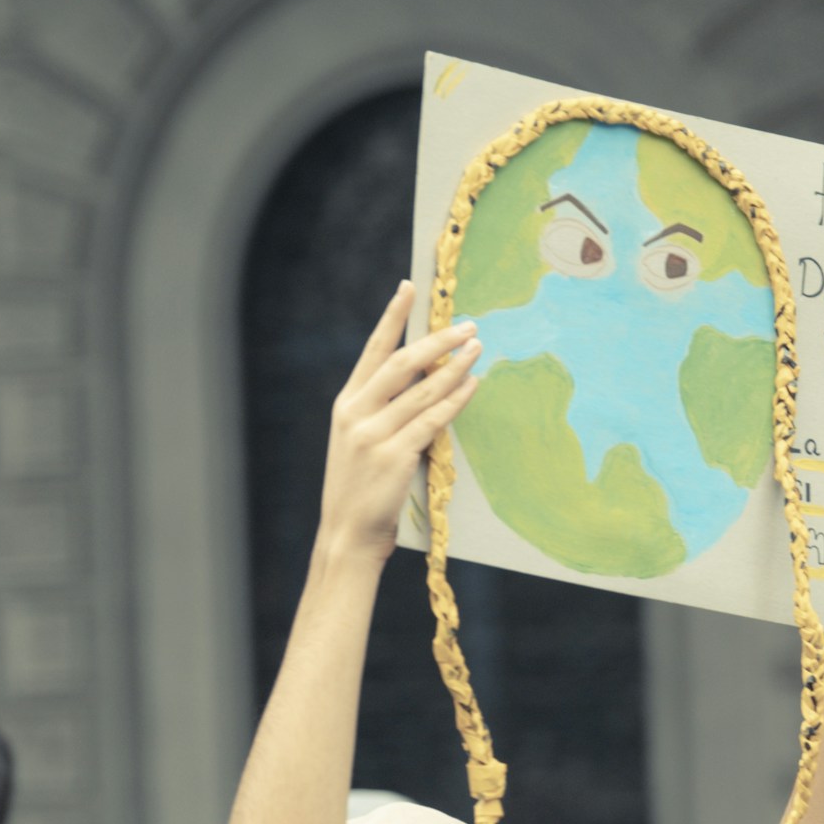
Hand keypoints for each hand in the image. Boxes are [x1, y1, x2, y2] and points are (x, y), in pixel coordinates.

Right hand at [316, 281, 480, 565]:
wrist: (346, 535)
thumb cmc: (360, 490)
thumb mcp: (359, 441)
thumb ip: (382, 411)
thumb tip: (425, 380)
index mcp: (346, 404)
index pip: (373, 350)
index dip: (392, 317)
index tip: (409, 288)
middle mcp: (356, 413)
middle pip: (402, 362)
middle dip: (437, 339)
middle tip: (467, 324)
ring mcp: (373, 434)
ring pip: (422, 388)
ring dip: (454, 365)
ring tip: (478, 347)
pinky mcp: (394, 456)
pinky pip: (432, 419)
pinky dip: (455, 399)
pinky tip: (472, 385)